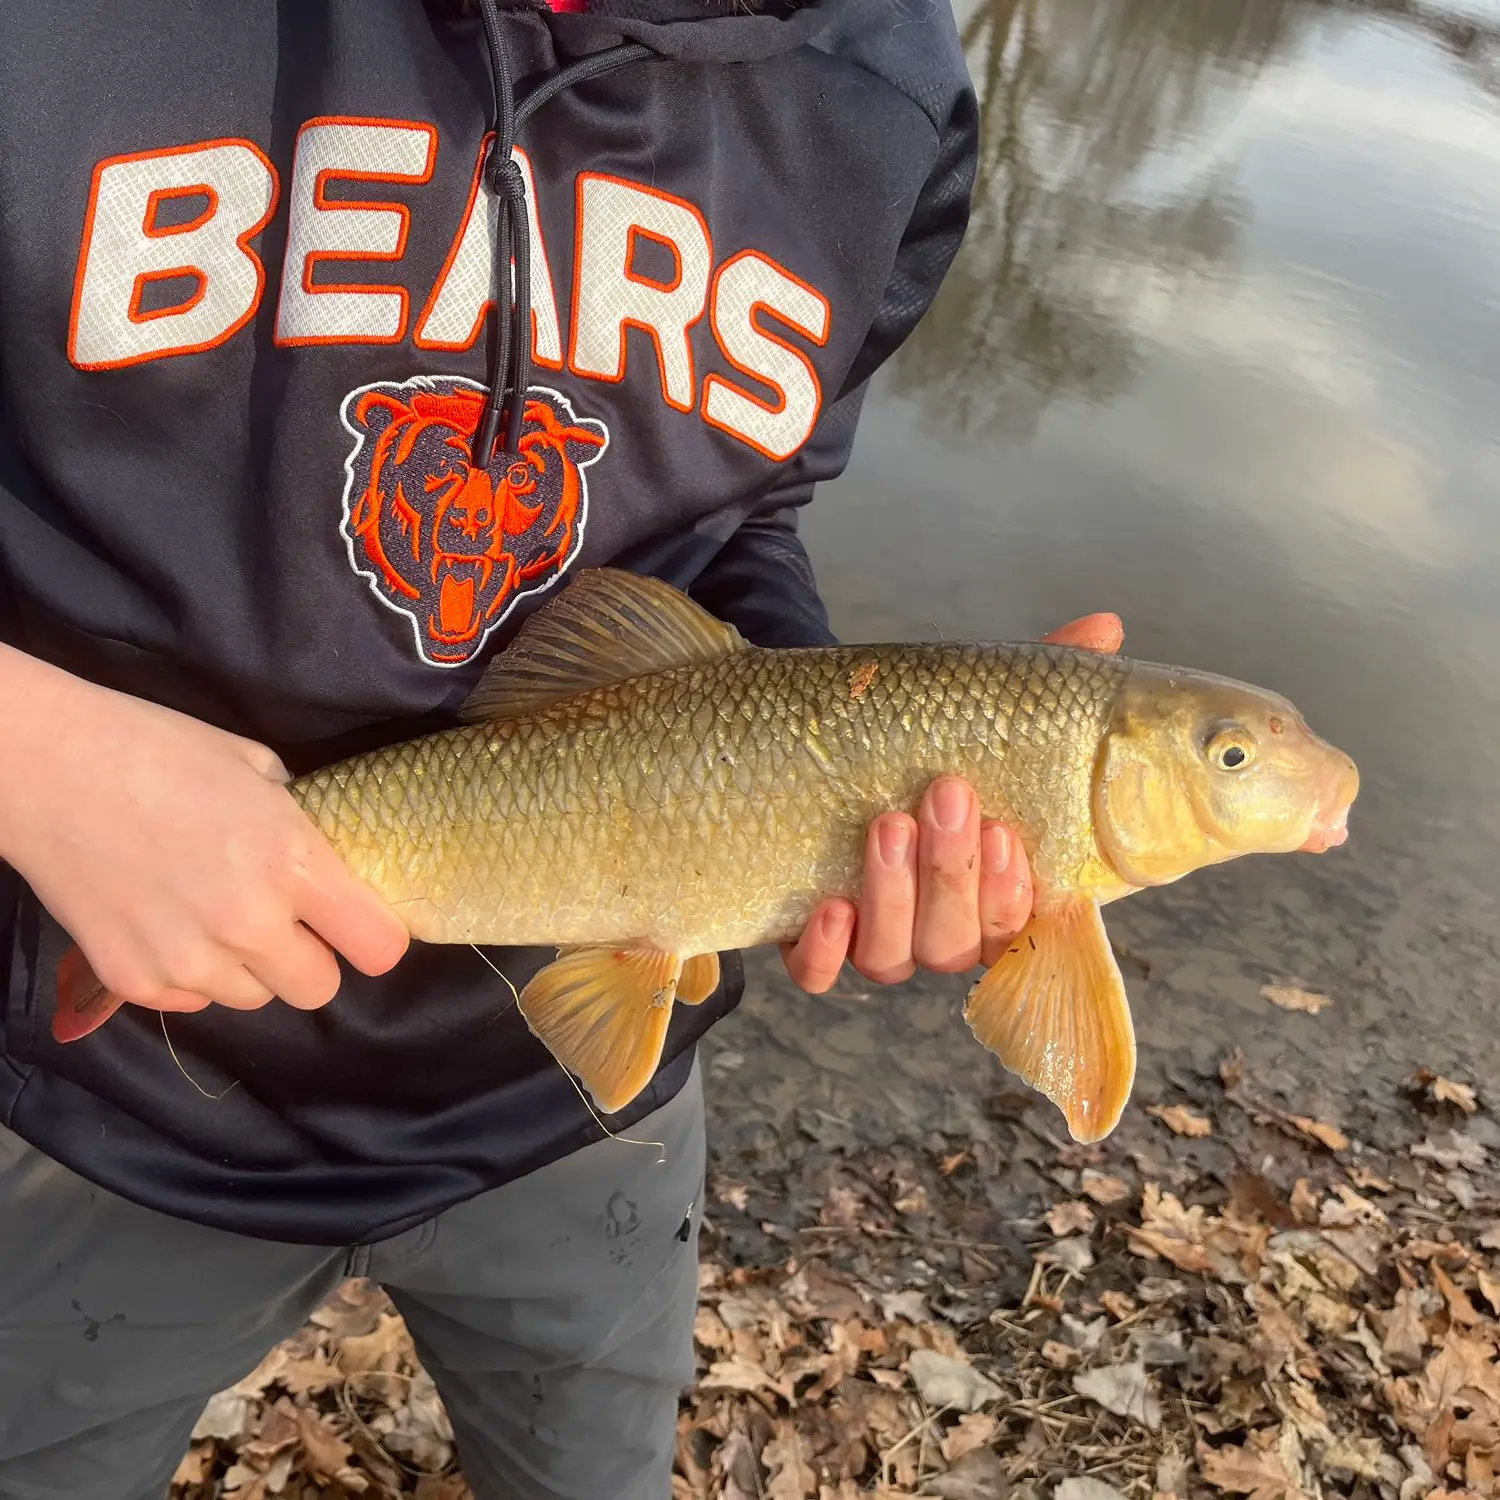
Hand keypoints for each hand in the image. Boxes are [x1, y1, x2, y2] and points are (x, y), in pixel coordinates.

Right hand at [0, 646, 409, 1023]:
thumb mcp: (259, 769)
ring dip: (248, 968)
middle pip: (318, 989)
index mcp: (294, 863)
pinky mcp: (135, 981)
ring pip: (253, 998)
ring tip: (214, 914)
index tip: (356, 925)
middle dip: (310, 959)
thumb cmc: (160, 751)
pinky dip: (190, 975)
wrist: (49, 768)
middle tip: (284, 924)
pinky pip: (192, 1002)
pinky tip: (168, 923)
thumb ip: (302, 827)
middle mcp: (249, 922)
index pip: (378, 948)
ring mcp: (189, 959)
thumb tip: (326, 860)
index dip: (373, 938)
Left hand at [780, 612, 1123, 993]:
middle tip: (944, 796)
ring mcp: (873, 936)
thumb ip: (1040, 682)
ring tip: (887, 824)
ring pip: (891, 958)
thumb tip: (1104, 627)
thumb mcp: (978, 709)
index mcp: (991, 894)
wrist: (830, 747)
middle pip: (954, 943)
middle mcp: (937, 929)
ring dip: (893, 896)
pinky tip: (828, 906)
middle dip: (951, 873)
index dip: (1012, 894)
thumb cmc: (926, 741)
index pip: (1018, 928)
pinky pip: (816, 972)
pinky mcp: (810, 940)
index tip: (1005, 833)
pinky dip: (823, 950)